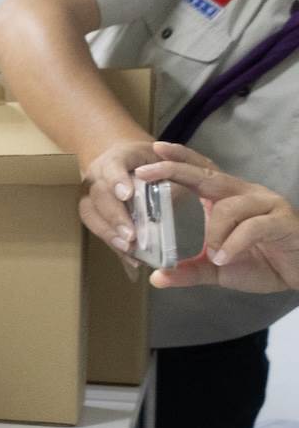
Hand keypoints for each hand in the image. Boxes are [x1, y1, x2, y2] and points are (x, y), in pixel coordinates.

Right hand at [79, 139, 161, 260]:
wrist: (128, 163)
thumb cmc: (150, 162)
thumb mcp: (163, 162)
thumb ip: (167, 178)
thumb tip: (172, 198)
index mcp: (117, 157)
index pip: (112, 166)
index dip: (117, 180)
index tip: (126, 195)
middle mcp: (96, 174)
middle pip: (98, 194)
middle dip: (114, 216)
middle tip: (130, 235)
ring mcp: (89, 193)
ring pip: (89, 212)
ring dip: (108, 232)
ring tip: (127, 248)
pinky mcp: (90, 210)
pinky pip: (96, 227)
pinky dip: (113, 243)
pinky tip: (131, 258)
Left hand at [138, 143, 298, 293]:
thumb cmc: (262, 263)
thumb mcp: (217, 269)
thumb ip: (188, 272)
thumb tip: (156, 278)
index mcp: (227, 199)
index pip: (201, 172)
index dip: (180, 159)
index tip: (154, 149)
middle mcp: (245, 194)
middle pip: (208, 177)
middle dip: (175, 171)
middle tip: (145, 173)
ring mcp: (265, 205)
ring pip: (228, 207)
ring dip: (215, 232)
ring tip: (213, 256)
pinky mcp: (282, 221)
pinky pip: (253, 226)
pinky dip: (234, 243)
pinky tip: (225, 257)